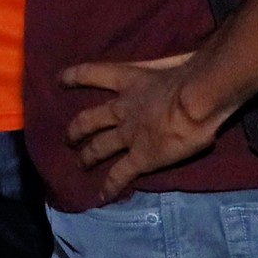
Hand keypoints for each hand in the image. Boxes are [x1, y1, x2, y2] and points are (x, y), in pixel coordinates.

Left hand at [61, 52, 227, 198]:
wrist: (197, 99)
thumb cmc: (195, 73)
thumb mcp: (175, 61)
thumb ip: (170, 66)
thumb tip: (183, 65)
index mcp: (131, 79)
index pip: (93, 74)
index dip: (74, 76)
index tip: (59, 79)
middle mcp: (123, 108)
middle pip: (89, 119)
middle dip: (76, 129)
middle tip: (68, 138)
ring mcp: (129, 135)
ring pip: (99, 147)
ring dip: (87, 157)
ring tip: (80, 165)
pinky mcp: (141, 158)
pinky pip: (121, 174)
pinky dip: (110, 187)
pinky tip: (102, 196)